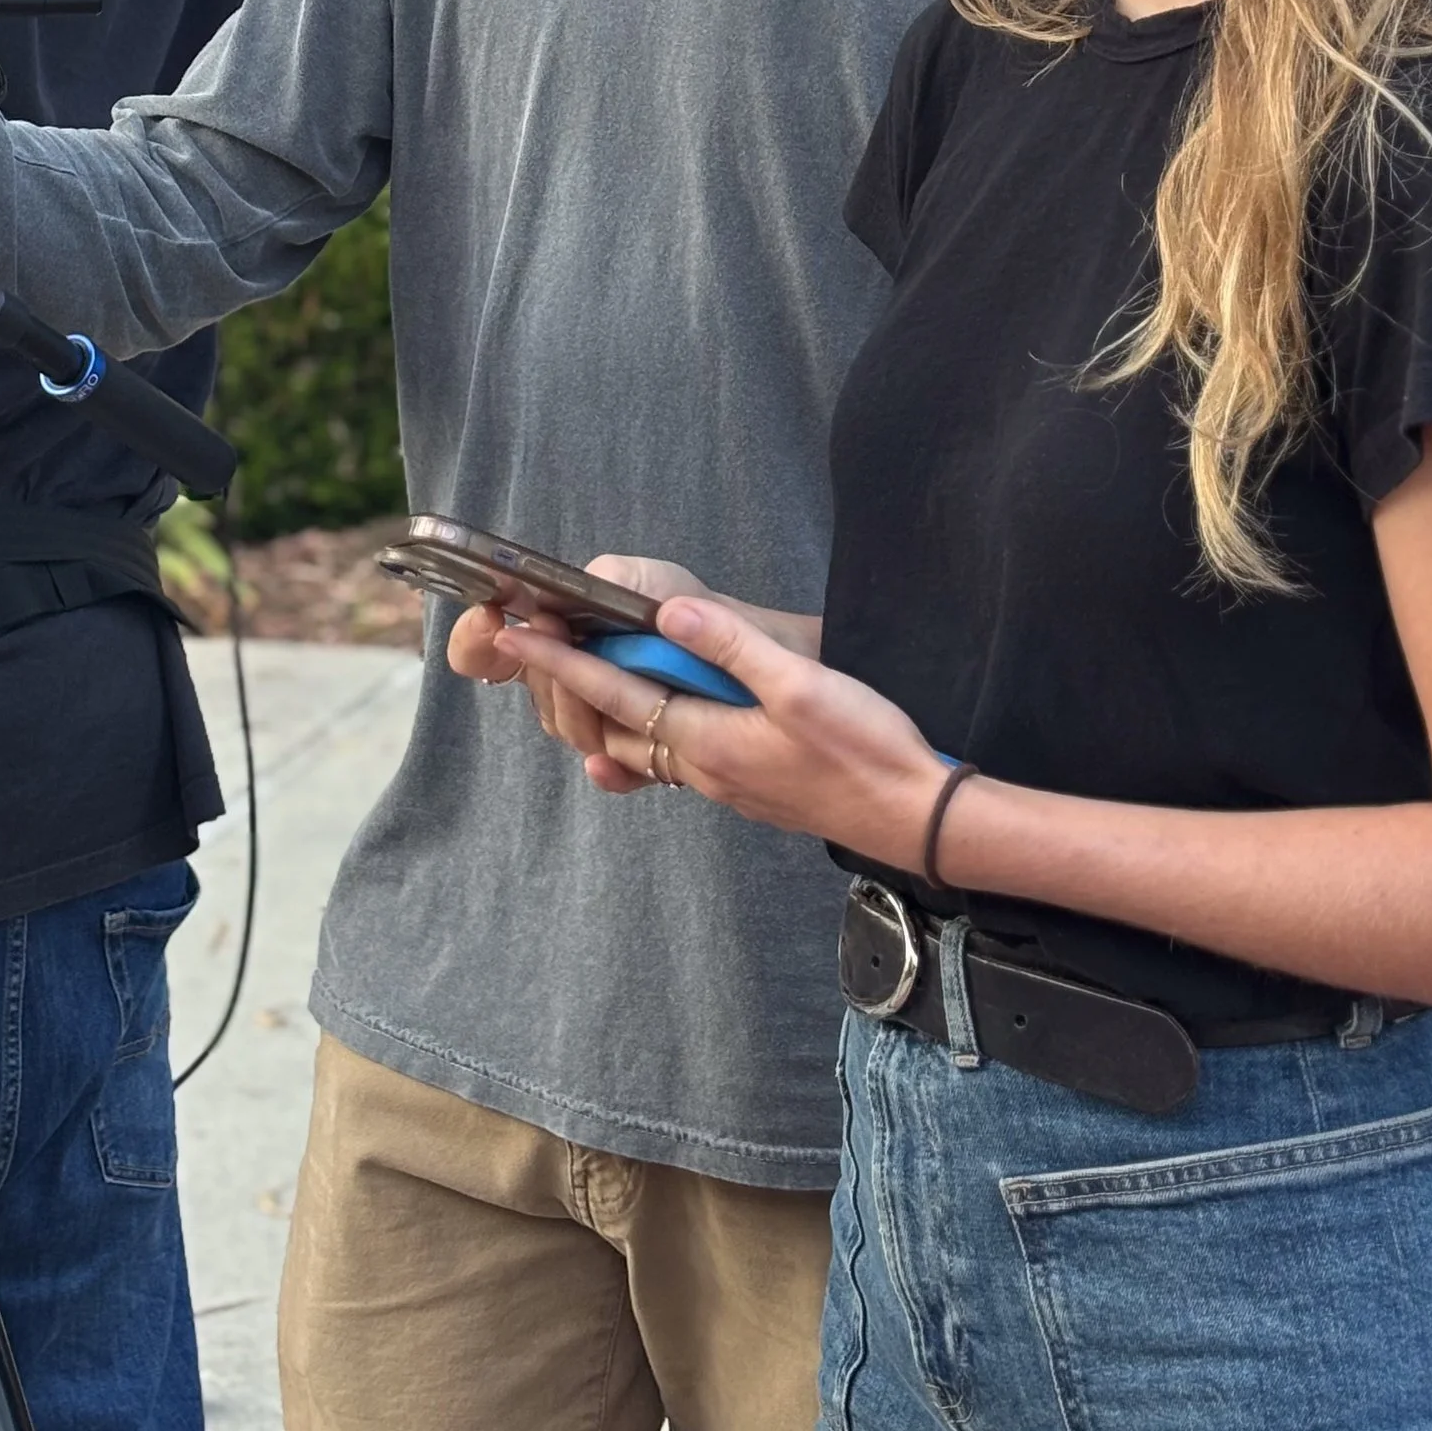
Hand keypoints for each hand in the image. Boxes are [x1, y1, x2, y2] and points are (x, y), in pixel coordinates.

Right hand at [449, 555, 709, 777]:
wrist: (762, 650)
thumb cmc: (694, 607)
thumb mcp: (642, 578)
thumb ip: (598, 580)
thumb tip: (548, 610)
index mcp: (564, 633)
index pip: (487, 647)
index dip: (474, 641)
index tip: (492, 624)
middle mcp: (575, 677)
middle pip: (533, 694)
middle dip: (544, 673)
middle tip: (561, 644)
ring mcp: (607, 717)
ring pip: (569, 730)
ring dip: (575, 714)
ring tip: (595, 691)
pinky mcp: (645, 752)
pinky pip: (617, 770)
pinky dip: (610, 771)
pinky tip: (606, 766)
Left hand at [494, 593, 945, 865]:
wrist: (916, 817)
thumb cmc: (865, 750)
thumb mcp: (802, 685)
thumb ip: (734, 646)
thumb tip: (668, 613)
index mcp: (707, 739)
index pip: (615, 694)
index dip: (563, 663)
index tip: (516, 638)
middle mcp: (703, 768)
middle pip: (616, 727)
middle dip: (570, 691)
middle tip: (535, 651)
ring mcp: (725, 784)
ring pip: (643, 746)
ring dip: (607, 712)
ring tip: (581, 676)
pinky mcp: (749, 788)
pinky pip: (675, 760)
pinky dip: (648, 733)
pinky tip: (656, 719)